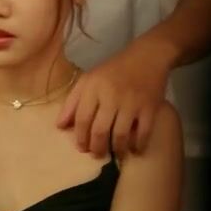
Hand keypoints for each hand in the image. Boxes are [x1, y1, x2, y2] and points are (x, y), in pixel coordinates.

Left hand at [57, 41, 172, 155]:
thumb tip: (60, 126)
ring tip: (115, 153)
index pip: (82, 119)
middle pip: (100, 130)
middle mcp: (111, 96)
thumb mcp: (88, 80)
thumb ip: (72, 102)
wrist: (148, 56)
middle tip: (96, 154)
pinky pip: (143, 132)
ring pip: (120, 134)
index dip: (80, 137)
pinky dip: (138, 144)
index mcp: (93, 88)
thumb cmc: (113, 70)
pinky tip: (135, 149)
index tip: (81, 148)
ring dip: (116, 149)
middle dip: (96, 147)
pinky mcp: (150, 107)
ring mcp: (132, 102)